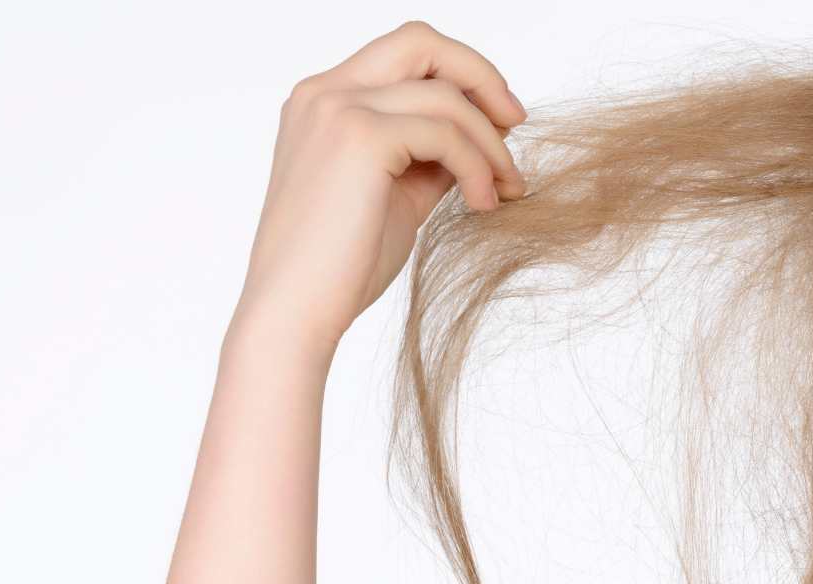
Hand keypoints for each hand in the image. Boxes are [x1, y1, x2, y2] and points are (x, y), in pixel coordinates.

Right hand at [230, 20, 527, 358]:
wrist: (295, 312)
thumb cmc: (341, 266)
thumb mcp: (398, 195)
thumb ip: (430, 156)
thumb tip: (483, 139)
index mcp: (325, 101)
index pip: (407, 55)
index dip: (462, 78)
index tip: (501, 123)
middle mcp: (325, 92)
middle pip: (422, 42)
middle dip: (483, 78)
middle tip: (517, 126)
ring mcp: (337, 109)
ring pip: (446, 95)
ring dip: (490, 143)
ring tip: (503, 191)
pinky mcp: (360, 136)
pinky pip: (446, 132)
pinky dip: (477, 166)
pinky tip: (483, 204)